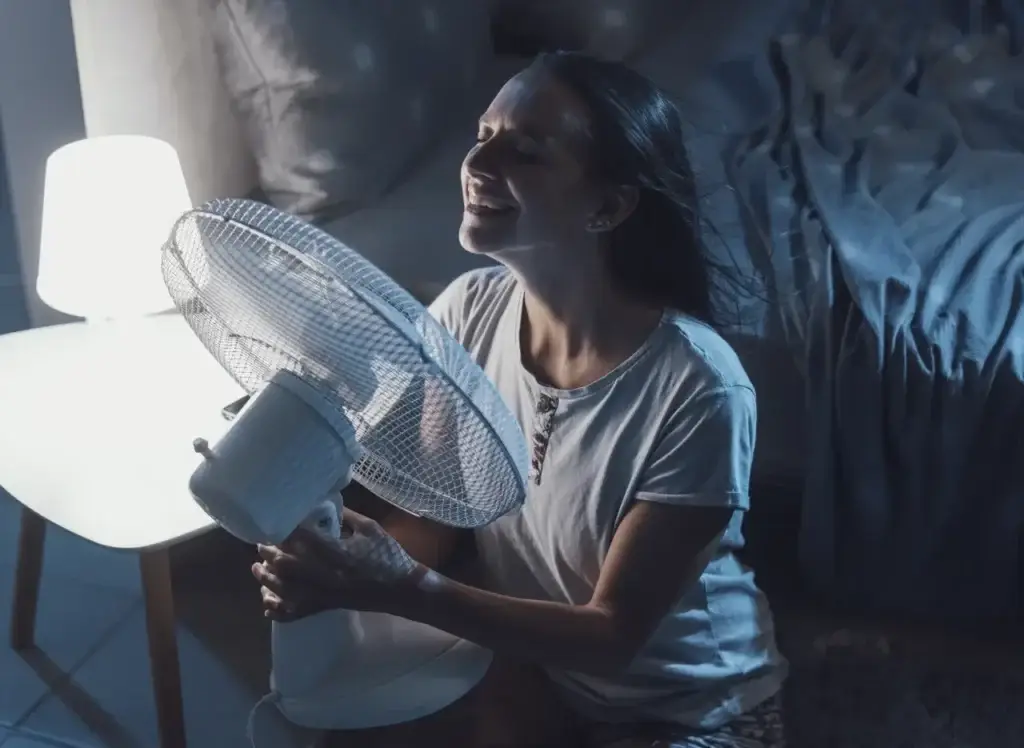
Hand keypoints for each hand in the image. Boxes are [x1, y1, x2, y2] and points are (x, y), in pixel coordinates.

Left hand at [252, 508, 425, 621]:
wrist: (400, 590)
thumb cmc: (388, 556)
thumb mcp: (371, 528)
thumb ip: (346, 516)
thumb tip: (324, 504)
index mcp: (337, 553)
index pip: (301, 541)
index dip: (283, 531)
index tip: (272, 522)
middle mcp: (325, 576)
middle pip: (285, 566)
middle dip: (268, 554)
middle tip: (260, 543)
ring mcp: (323, 595)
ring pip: (284, 590)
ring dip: (266, 579)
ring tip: (257, 568)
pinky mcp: (324, 608)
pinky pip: (294, 613)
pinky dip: (278, 610)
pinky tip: (268, 602)